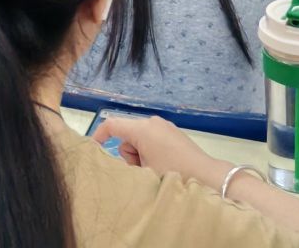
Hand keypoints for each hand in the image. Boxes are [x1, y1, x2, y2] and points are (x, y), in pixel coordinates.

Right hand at [91, 114, 223, 188]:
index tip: (93, 148)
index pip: (112, 125)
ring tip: (155, 171)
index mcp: (142, 128)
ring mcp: (164, 126)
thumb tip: (119, 158)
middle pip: (126, 135)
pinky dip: (150, 152)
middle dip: (128, 154)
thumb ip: (126, 161)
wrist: (205, 176)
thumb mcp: (143, 171)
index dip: (99, 135)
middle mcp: (152, 122)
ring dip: (140, 155)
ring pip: (139, 139)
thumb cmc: (172, 173)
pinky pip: (151, 140)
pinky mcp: (173, 133)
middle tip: (141, 170)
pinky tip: (163, 166)